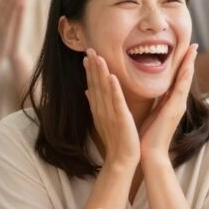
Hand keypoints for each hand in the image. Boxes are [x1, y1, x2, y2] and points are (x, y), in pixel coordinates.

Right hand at [84, 48, 139, 167]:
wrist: (121, 160)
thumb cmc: (115, 141)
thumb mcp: (102, 121)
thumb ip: (95, 105)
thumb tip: (86, 91)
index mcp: (99, 109)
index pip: (92, 86)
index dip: (89, 70)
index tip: (87, 55)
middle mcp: (101, 109)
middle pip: (95, 84)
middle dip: (92, 66)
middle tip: (89, 48)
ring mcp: (110, 113)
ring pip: (103, 89)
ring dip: (100, 73)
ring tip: (97, 56)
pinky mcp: (120, 118)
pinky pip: (116, 102)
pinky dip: (114, 89)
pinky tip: (112, 76)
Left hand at [139, 45, 197, 160]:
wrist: (150, 153)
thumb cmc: (148, 136)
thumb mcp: (152, 113)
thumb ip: (154, 102)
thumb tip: (151, 92)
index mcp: (171, 102)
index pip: (178, 79)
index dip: (181, 65)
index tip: (184, 50)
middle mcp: (177, 102)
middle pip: (185, 76)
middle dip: (189, 60)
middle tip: (193, 44)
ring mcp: (178, 106)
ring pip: (185, 80)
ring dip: (189, 64)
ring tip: (193, 49)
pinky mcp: (175, 110)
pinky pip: (180, 89)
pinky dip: (184, 77)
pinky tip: (187, 66)